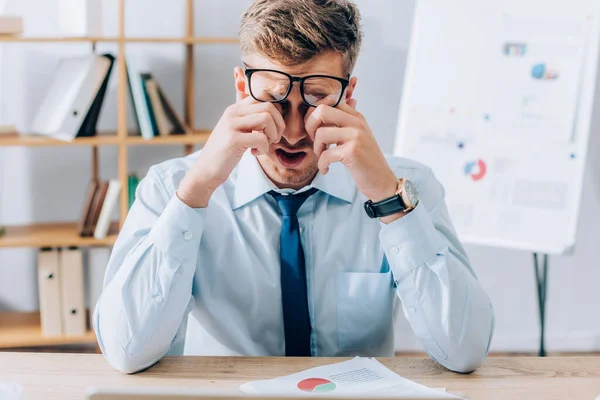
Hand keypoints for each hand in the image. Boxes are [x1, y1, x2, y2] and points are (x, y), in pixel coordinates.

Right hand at [177, 97, 284, 207]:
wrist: (206, 170)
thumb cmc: (225, 152)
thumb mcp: (237, 130)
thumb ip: (250, 119)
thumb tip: (272, 110)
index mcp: (235, 108)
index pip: (264, 98)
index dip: (276, 114)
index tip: (272, 129)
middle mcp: (233, 112)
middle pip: (269, 106)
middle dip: (278, 124)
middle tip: (273, 139)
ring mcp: (232, 124)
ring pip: (267, 118)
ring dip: (272, 135)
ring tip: (263, 146)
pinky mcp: (233, 139)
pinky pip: (261, 138)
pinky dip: (264, 148)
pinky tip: (254, 153)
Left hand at [304, 100, 400, 219]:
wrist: (381, 181)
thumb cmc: (366, 161)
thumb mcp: (358, 136)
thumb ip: (345, 121)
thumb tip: (334, 101)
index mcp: (356, 117)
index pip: (329, 102)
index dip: (315, 115)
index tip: (315, 130)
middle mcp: (357, 123)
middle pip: (321, 111)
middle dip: (310, 126)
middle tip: (315, 141)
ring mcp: (356, 136)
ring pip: (321, 133)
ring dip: (316, 148)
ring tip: (322, 157)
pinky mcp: (352, 152)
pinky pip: (325, 154)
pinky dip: (322, 164)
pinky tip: (326, 169)